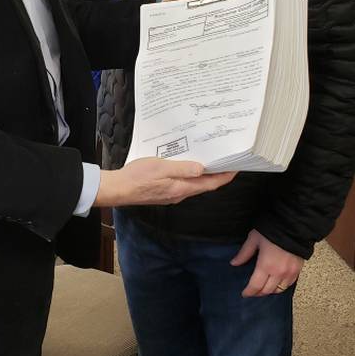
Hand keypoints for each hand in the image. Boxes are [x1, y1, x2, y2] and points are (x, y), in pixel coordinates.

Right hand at [94, 158, 234, 207]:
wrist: (118, 189)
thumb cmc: (138, 177)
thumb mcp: (161, 167)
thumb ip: (183, 168)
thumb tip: (203, 169)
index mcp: (182, 188)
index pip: (211, 184)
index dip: (225, 176)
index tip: (236, 167)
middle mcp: (180, 194)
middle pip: (204, 185)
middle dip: (216, 174)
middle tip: (225, 160)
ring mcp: (171, 195)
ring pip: (193, 185)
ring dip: (202, 174)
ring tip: (208, 160)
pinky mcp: (163, 193)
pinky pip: (182, 184)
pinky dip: (189, 175)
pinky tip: (186, 166)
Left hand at [230, 228, 303, 297]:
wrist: (293, 225)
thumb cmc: (272, 230)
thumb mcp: (254, 239)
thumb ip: (244, 253)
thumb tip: (234, 263)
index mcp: (266, 266)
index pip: (255, 286)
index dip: (249, 292)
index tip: (244, 293)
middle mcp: (278, 273)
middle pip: (267, 291)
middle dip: (258, 293)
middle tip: (253, 292)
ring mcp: (289, 273)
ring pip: (279, 290)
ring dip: (270, 291)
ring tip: (264, 288)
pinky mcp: (298, 270)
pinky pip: (289, 284)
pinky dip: (282, 286)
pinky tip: (277, 283)